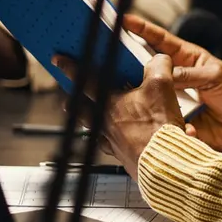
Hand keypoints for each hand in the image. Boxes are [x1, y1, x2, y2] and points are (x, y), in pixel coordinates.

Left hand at [52, 53, 186, 179]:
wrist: (163, 162)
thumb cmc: (157, 128)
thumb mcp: (162, 86)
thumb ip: (158, 66)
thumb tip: (159, 59)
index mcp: (111, 102)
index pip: (86, 80)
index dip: (70, 67)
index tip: (58, 60)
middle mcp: (107, 122)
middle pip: (83, 108)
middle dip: (74, 100)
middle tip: (68, 96)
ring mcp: (113, 140)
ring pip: (93, 128)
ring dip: (88, 120)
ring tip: (87, 117)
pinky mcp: (123, 154)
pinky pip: (109, 145)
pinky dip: (107, 139)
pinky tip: (112, 138)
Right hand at [122, 15, 221, 156]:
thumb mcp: (216, 78)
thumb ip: (190, 75)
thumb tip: (165, 74)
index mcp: (188, 59)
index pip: (161, 40)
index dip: (142, 29)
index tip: (123, 20)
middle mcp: (176, 77)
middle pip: (148, 65)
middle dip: (129, 58)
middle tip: (110, 54)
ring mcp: (172, 98)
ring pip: (148, 90)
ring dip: (136, 89)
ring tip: (116, 84)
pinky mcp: (172, 118)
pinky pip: (156, 114)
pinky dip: (148, 114)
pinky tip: (136, 113)